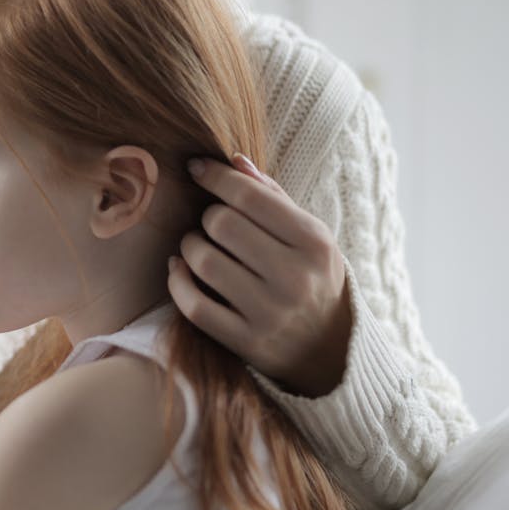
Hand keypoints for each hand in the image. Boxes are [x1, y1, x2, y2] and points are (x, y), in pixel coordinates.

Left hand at [167, 154, 351, 396]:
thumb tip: (235, 160)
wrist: (330, 348)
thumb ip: (273, 197)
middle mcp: (295, 278)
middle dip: (206, 216)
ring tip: (196, 245)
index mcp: (314, 242)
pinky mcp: (247, 342)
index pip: (249, 196)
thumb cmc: (313, 277)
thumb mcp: (310, 236)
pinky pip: (194, 306)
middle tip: (209, 221)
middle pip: (221, 224)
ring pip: (204, 262)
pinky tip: (180, 269)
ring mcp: (270, 313)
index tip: (196, 168)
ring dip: (189, 246)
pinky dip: (178, 282)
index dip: (215, 176)